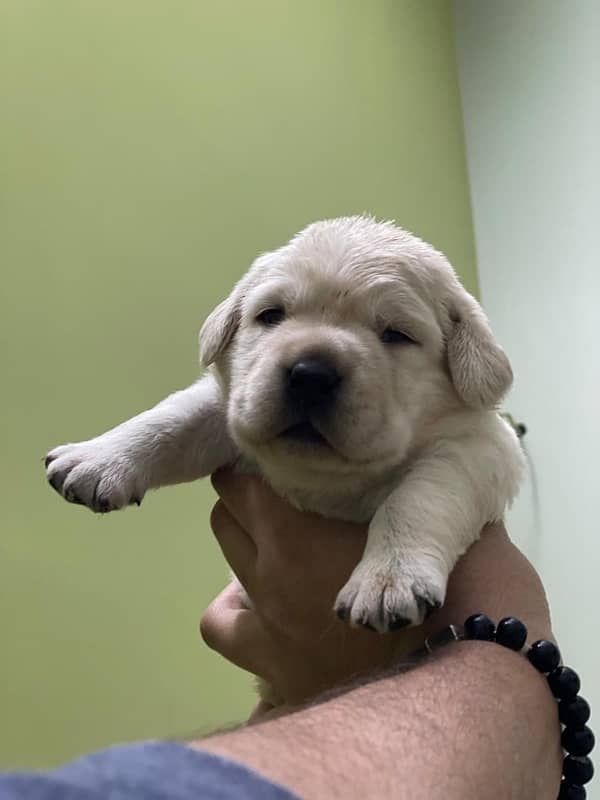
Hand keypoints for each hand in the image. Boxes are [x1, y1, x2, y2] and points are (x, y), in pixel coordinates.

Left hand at [200, 471, 551, 706]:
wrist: (446, 680)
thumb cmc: (450, 590)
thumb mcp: (429, 522)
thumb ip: (403, 489)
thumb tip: (400, 466)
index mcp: (298, 529)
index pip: (243, 479)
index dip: (258, 464)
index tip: (276, 461)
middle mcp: (271, 567)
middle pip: (227, 510)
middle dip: (247, 495)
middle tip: (277, 494)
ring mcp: (266, 614)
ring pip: (225, 551)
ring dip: (241, 538)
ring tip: (267, 539)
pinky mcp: (270, 659)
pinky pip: (221, 623)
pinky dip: (233, 606)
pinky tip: (255, 601)